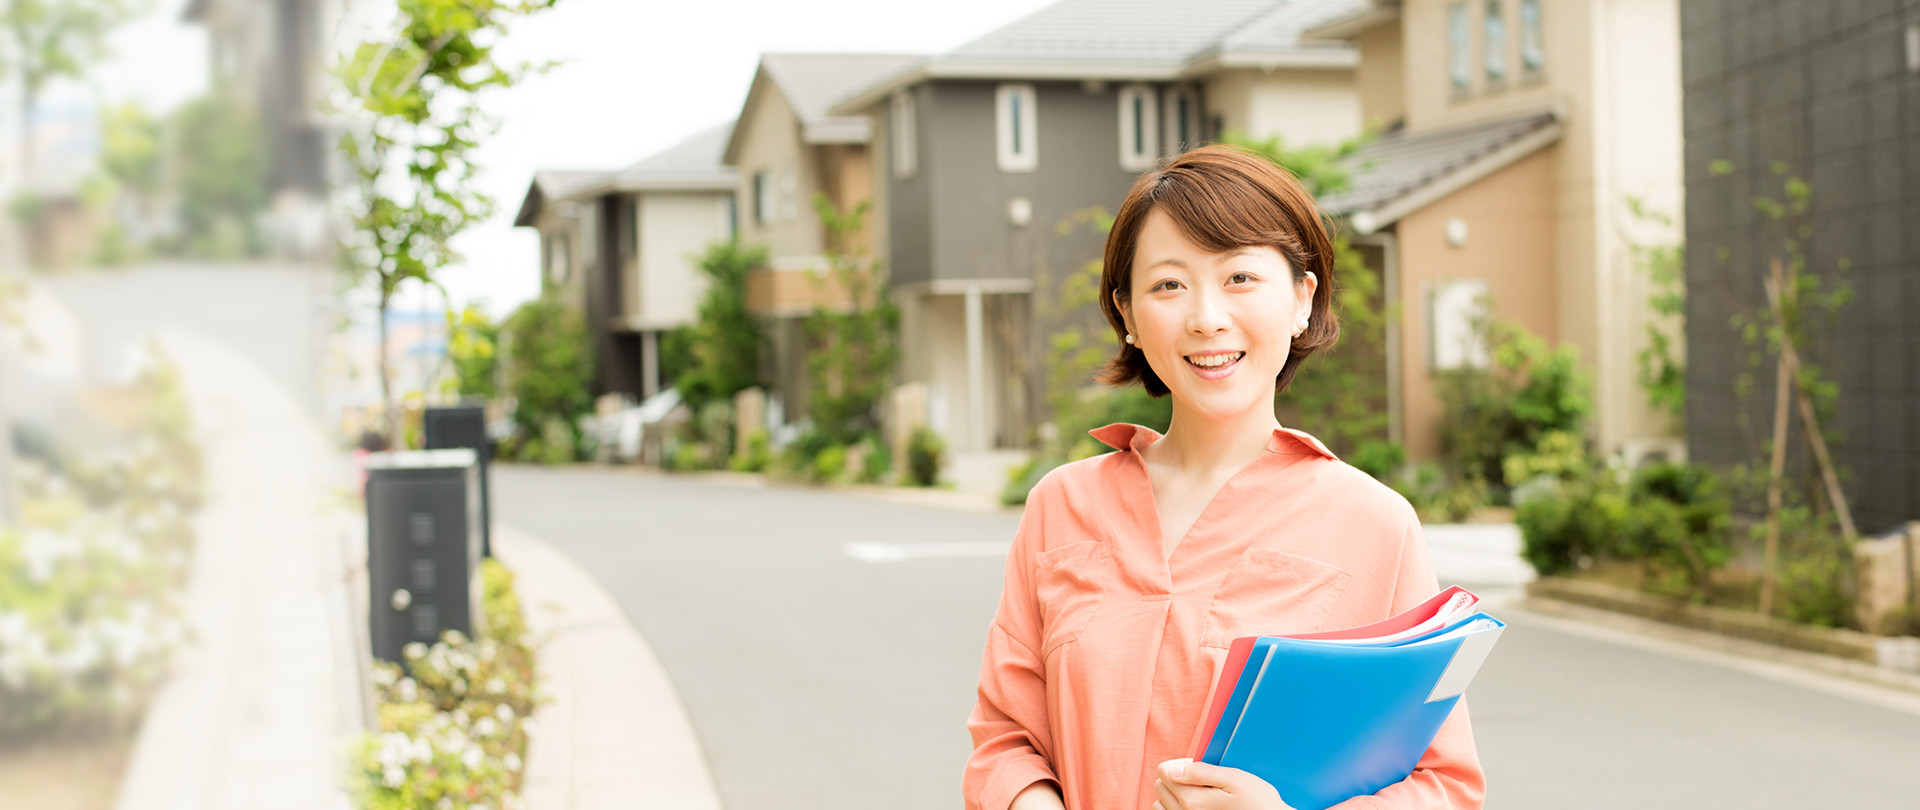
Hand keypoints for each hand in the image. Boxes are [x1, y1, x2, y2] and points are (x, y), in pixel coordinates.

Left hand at [1154, 758, 1295, 809]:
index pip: (1164, 771)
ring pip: (1160, 802)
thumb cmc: (1256, 800)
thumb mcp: (1233, 779)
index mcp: (1192, 800)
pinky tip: (1194, 803)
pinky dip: (1175, 806)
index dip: (1180, 762)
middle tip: (1202, 778)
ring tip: (1199, 792)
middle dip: (1176, 776)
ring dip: (1174, 793)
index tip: (1198, 765)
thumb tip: (1173, 770)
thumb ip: (1200, 773)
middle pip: (1160, 785)